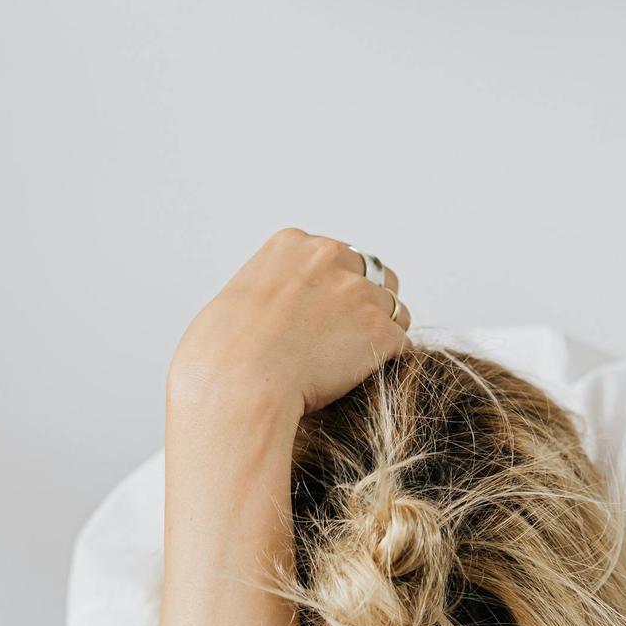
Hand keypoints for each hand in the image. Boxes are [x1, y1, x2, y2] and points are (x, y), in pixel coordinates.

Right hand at [168, 228, 412, 425]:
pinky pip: (401, 345)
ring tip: (354, 366)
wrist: (240, 381)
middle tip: (349, 342)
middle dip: (367, 306)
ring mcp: (360, 293)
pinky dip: (389, 363)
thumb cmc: (224, 355)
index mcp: (293, 244)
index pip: (337, 257)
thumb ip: (269, 295)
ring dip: (380, 336)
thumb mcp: (238, 301)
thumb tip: (277, 318)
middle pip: (375, 277)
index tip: (325, 319)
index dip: (336, 291)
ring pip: (393, 311)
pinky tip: (366, 380)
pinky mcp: (379, 331)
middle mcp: (331, 257)